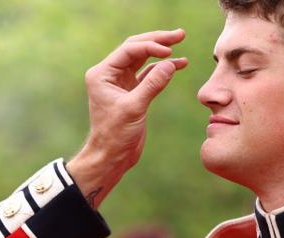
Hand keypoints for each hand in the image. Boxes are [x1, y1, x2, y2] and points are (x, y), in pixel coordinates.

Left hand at [66, 29, 187, 207]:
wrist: (111, 157)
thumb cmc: (115, 135)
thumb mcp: (134, 108)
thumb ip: (152, 84)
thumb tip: (171, 63)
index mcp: (102, 74)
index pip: (129, 50)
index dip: (150, 46)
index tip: (169, 51)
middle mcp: (109, 75)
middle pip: (136, 49)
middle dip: (158, 41)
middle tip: (179, 34)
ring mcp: (120, 83)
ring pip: (143, 60)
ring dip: (162, 53)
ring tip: (181, 44)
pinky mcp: (131, 93)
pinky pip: (148, 75)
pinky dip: (162, 69)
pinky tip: (178, 64)